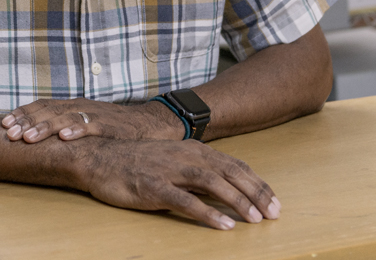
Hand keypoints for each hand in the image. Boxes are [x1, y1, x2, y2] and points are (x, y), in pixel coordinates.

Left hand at [2, 97, 182, 142]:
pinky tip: (65, 136)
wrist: (148, 122)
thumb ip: (63, 124)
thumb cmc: (112, 125)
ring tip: (28, 137)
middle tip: (8, 133)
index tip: (3, 123)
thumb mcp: (84, 121)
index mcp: (71, 105)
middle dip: (25, 122)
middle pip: (47, 111)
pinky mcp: (110, 125)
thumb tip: (33, 134)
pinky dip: (77, 130)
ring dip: (44, 127)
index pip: (41, 105)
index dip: (22, 113)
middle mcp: (79, 106)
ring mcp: (94, 115)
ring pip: (64, 118)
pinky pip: (91, 126)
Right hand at [76, 139, 280, 229]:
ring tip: (255, 219)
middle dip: (256, 193)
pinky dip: (207, 213)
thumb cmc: (136, 161)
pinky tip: (222, 225)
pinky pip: (185, 201)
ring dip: (237, 202)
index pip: (235, 166)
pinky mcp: (153, 186)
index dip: (257, 184)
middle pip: (230, 173)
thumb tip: (226, 189)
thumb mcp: (172, 160)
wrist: (99, 156)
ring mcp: (169, 170)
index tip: (275, 201)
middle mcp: (185, 157)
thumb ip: (197, 171)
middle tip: (275, 214)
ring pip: (212, 184)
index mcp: (193, 150)